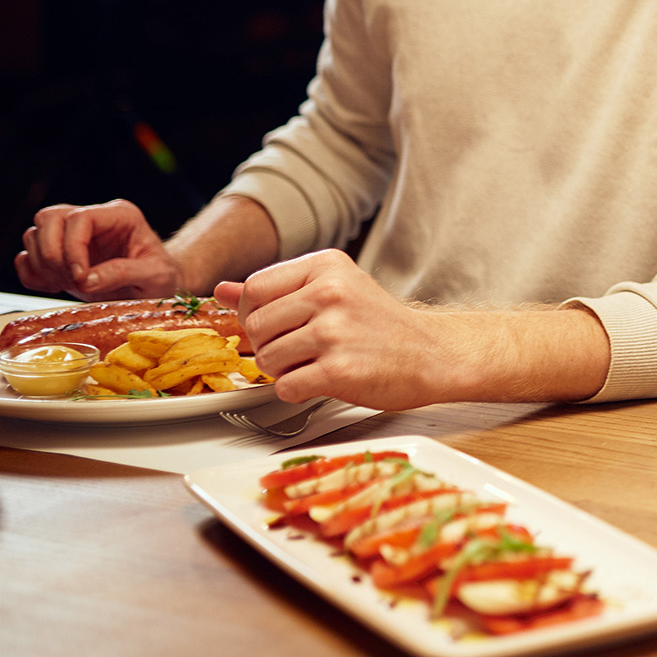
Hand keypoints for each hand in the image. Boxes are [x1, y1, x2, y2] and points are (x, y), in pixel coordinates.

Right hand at [15, 200, 181, 299]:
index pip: (80, 218)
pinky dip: (32, 274)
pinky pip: (27, 256)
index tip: (81, 277)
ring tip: (67, 283)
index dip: (73, 247)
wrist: (156, 287)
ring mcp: (73, 235)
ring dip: (43, 263)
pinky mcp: (60, 254)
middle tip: (72, 280)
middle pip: (49, 218)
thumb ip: (124, 273)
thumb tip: (86, 279)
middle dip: (53, 253)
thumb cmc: (163, 277)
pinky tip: (55, 286)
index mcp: (120, 215)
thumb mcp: (157, 276)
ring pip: (34, 234)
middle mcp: (94, 219)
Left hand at [222, 250, 612, 408]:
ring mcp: (334, 332)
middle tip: (307, 349)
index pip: (254, 289)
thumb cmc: (383, 326)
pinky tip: (325, 380)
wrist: (434, 355)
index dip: (261, 315)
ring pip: (265, 359)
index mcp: (326, 266)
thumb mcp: (335, 291)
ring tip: (320, 363)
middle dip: (271, 346)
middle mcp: (329, 293)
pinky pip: (284, 386)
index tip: (286, 324)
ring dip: (285, 370)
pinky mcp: (338, 370)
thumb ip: (277, 291)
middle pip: (255, 327)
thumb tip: (221, 291)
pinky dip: (298, 391)